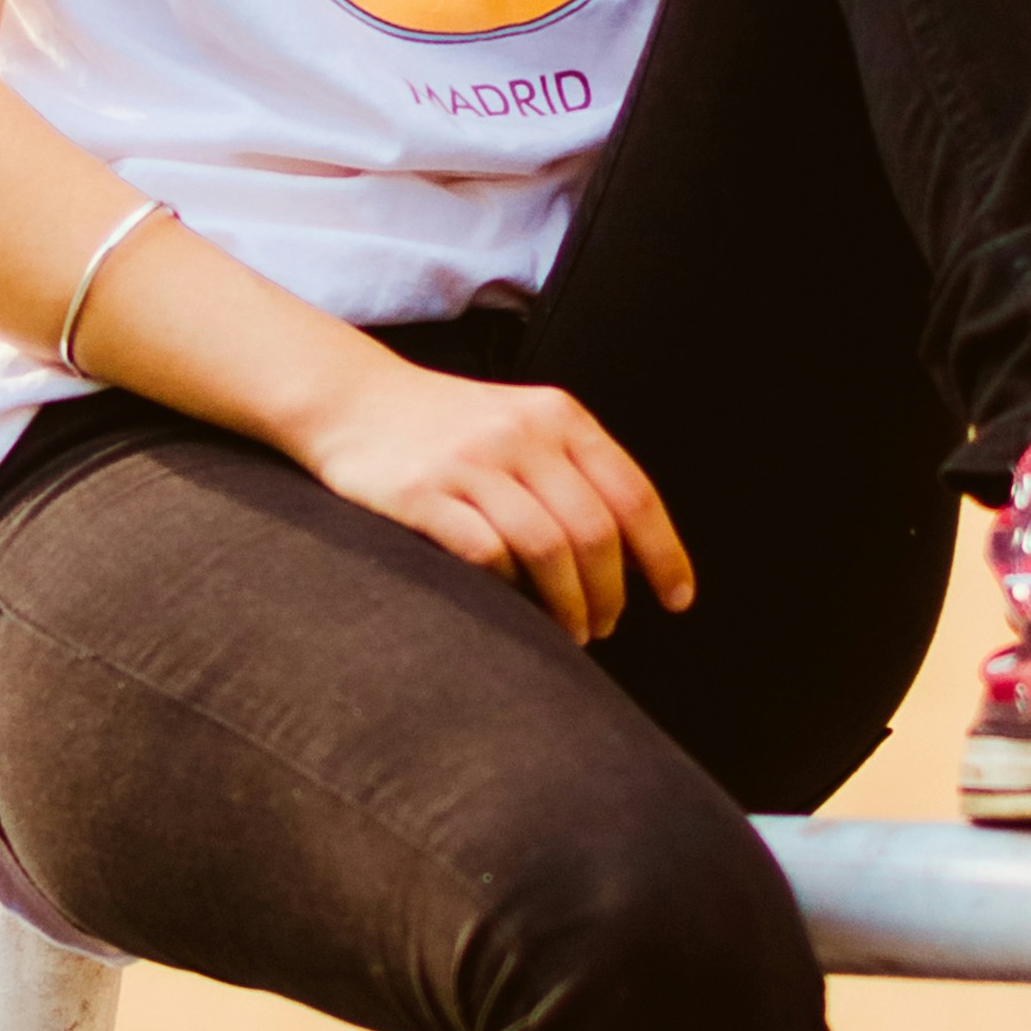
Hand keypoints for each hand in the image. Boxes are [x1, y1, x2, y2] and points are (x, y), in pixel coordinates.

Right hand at [285, 350, 693, 644]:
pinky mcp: (421, 494)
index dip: (663, 554)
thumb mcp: (525, 425)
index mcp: (558, 416)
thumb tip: (635, 555)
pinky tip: (513, 606)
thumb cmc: (449, 427)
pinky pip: (483, 553)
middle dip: (611, 593)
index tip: (678, 600)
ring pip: (545, 548)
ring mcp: (469, 462)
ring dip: (567, 605)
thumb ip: (577, 473)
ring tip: (571, 633)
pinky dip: (509, 589)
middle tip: (606, 626)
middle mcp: (520, 434)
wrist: (352, 398)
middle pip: (593, 530)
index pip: (632, 493)